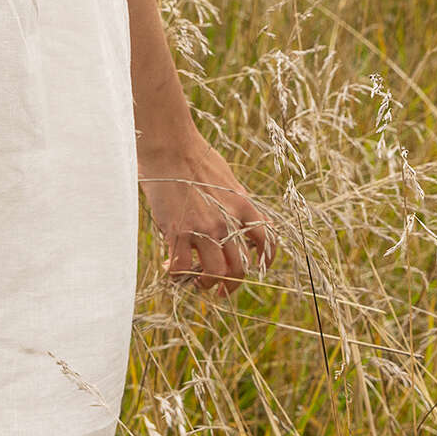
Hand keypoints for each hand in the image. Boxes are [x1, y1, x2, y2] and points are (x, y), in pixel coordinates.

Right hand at [138, 127, 275, 296]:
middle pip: (239, 268)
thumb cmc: (194, 156)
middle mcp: (227, 221)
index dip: (265, 261)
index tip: (257, 269)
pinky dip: (176, 272)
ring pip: (213, 273)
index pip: (267, 241)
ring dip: (205, 283)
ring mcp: (203, 228)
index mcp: (243, 206)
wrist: (170, 147)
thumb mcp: (227, 178)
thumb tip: (237, 213)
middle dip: (231, 284)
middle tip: (221, 288)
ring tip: (196, 280)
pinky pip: (181, 266)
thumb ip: (234, 201)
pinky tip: (169, 265)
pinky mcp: (178, 231)